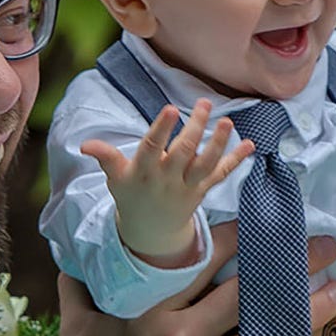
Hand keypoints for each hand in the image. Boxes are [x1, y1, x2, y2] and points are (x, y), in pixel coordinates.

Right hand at [48, 224, 335, 335]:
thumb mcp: (77, 334)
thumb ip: (84, 287)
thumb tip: (84, 253)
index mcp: (147, 311)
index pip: (207, 260)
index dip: (245, 236)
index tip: (272, 221)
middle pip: (251, 290)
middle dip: (294, 263)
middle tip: (324, 246)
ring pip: (271, 334)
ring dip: (312, 312)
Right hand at [80, 100, 253, 267]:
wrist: (151, 231)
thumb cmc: (131, 195)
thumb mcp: (115, 178)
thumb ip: (106, 158)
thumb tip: (85, 145)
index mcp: (144, 171)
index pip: (153, 147)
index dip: (161, 129)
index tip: (170, 109)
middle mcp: (168, 179)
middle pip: (184, 152)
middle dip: (195, 128)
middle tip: (204, 103)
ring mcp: (188, 186)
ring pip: (206, 164)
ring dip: (219, 144)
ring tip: (227, 122)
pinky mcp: (202, 191)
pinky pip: (221, 175)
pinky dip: (236, 160)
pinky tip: (251, 145)